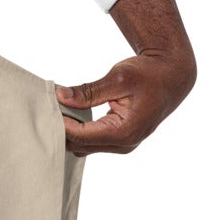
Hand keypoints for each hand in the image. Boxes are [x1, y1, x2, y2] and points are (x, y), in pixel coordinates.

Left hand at [56, 0, 196, 154]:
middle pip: (79, 145)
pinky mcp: (120, 141)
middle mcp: (124, 144)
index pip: (81, 135)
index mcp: (125, 132)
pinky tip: (72, 114)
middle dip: (63, 128)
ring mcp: (123, 145)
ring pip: (84, 146)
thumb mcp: (118, 78)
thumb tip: (60, 97)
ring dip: (71, 131)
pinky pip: (92, 141)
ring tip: (61, 109)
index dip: (61, 123)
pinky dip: (80, 130)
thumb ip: (88, 91)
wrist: (172, 75)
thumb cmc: (148, 74)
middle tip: (50, 107)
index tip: (48, 106)